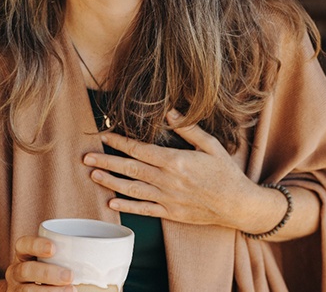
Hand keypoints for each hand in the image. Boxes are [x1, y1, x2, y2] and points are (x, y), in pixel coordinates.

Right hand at [5, 236, 75, 290]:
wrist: (32, 289)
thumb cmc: (49, 268)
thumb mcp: (52, 257)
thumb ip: (69, 251)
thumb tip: (108, 245)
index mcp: (23, 254)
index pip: (23, 244)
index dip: (36, 245)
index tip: (54, 248)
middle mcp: (15, 271)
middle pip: (26, 270)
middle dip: (48, 273)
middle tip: (70, 275)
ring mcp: (16, 290)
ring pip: (26, 291)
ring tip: (71, 290)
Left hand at [83, 110, 259, 230]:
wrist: (239, 205)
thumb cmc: (226, 172)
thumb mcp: (211, 145)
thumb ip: (188, 128)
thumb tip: (168, 111)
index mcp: (175, 161)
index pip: (140, 149)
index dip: (119, 142)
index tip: (104, 135)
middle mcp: (167, 180)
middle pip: (130, 169)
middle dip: (106, 162)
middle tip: (86, 158)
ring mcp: (167, 199)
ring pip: (133, 190)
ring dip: (111, 182)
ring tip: (93, 176)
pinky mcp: (171, 214)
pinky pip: (145, 210)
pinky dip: (128, 207)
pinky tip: (112, 203)